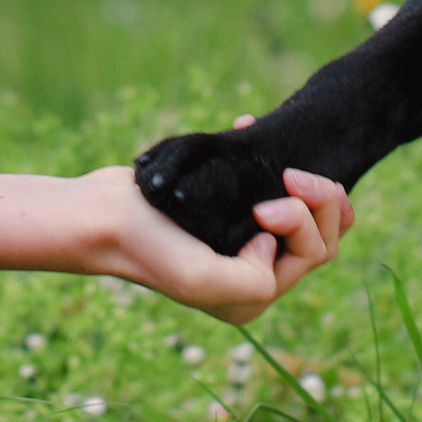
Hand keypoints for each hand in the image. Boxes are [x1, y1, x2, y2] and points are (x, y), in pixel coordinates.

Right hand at [83, 164, 351, 323]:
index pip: (313, 253)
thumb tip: (272, 248)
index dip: (303, 220)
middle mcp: (251, 273)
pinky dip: (269, 156)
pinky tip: (247, 126)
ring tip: (284, 160)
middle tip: (290, 172)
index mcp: (253, 295)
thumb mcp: (202, 278)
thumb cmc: (148, 244)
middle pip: (319, 233)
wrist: (102, 212)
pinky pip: (270, 184)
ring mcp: (240, 239)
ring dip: (303, 180)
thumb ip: (253, 281)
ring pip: (304, 210)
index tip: (265, 204)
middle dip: (318, 198)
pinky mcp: (225, 207)